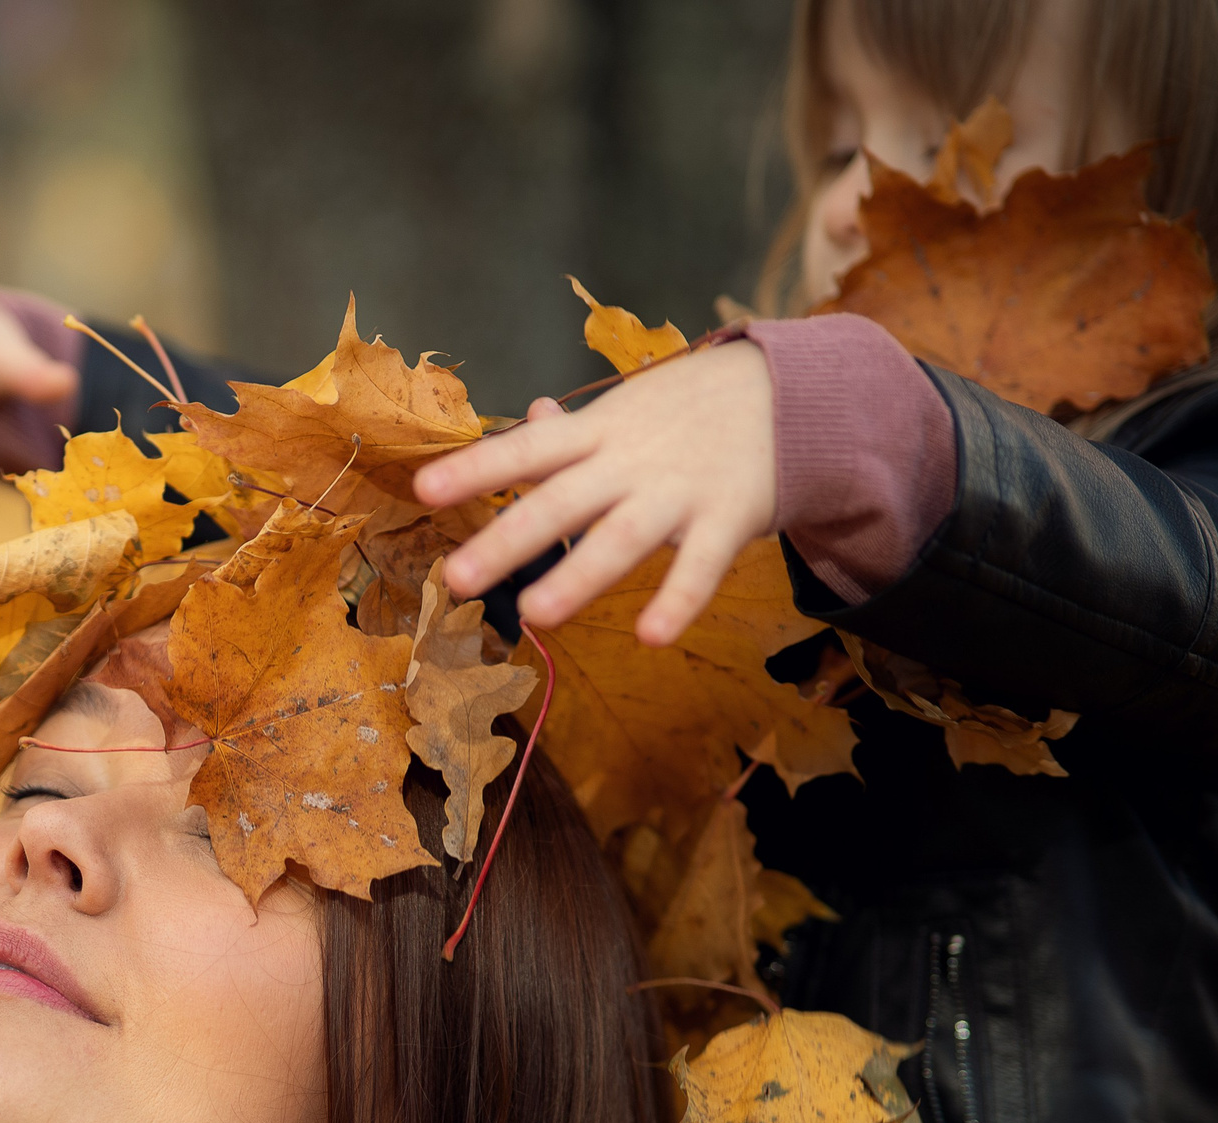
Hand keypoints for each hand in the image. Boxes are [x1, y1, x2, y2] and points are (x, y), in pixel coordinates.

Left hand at [414, 341, 776, 646]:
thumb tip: (531, 414)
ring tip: (535, 614)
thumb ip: (576, 427)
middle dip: (507, 540)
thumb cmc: (691, 408)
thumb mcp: (629, 406)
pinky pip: (700, 566)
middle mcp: (630, 461)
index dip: (476, 467)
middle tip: (455, 579)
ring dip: (578, 575)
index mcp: (599, 430)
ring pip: (621, 537)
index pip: (528, 447)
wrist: (794, 389)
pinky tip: (650, 637)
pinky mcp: (729, 517)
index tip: (423, 490)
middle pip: (559, 501)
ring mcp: (678, 491)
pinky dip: (677, 600)